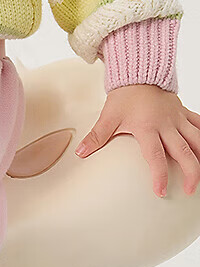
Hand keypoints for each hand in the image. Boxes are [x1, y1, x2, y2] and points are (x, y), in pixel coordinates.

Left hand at [76, 85, 199, 196]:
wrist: (139, 75)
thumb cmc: (124, 97)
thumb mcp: (108, 117)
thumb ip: (96, 137)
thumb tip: (80, 153)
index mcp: (148, 128)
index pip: (155, 156)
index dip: (159, 175)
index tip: (160, 191)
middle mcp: (166, 124)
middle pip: (183, 152)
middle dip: (190, 172)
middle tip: (188, 189)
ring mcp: (178, 118)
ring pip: (197, 139)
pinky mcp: (183, 113)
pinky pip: (199, 124)